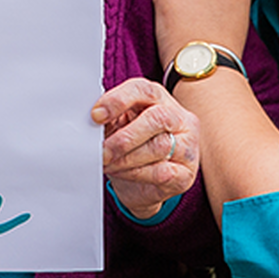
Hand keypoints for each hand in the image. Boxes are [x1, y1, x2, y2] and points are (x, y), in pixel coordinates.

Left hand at [93, 78, 196, 220]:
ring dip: (127, 159)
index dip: (118, 100)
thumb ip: (108, 118)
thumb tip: (90, 119)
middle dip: (124, 138)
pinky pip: (163, 172)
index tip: (96, 116)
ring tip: (108, 163)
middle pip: (157, 118)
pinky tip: (123, 173)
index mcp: (158, 98)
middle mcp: (179, 118)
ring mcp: (188, 145)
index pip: (143, 90)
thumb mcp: (117, 127)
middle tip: (102, 151)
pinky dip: (137, 173)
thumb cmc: (128, 148)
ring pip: (160, 147)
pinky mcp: (186, 173)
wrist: (139, 187)